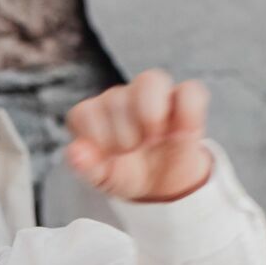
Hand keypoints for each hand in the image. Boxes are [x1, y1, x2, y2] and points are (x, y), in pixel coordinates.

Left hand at [64, 69, 213, 202]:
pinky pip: (190, 91)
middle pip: (117, 100)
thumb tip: (75, 153)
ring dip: (151, 114)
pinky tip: (181, 137)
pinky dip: (187, 115)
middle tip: (133, 154)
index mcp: (93, 113)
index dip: (96, 141)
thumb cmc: (126, 173)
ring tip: (154, 140)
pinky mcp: (185, 99)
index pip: (84, 114)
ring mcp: (153, 94)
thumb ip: (87, 167)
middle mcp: (120, 97)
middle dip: (125, 138)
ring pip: (151, 80)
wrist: (161, 184)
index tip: (108, 160)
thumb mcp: (104, 179)